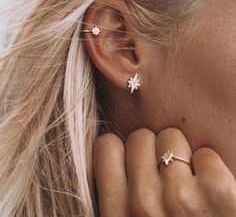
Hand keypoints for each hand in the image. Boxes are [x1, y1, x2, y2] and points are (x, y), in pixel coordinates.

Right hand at [93, 127, 235, 216]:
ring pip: (171, 136)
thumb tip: (118, 153)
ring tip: (188, 188)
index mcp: (116, 215)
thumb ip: (118, 195)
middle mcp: (143, 205)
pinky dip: (210, 170)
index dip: (122, 152)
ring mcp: (180, 197)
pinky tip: (212, 197)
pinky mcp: (219, 192)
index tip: (134, 165)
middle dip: (152, 152)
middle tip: (164, 179)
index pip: (107, 145)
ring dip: (181, 157)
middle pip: (140, 136)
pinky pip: (205, 154)